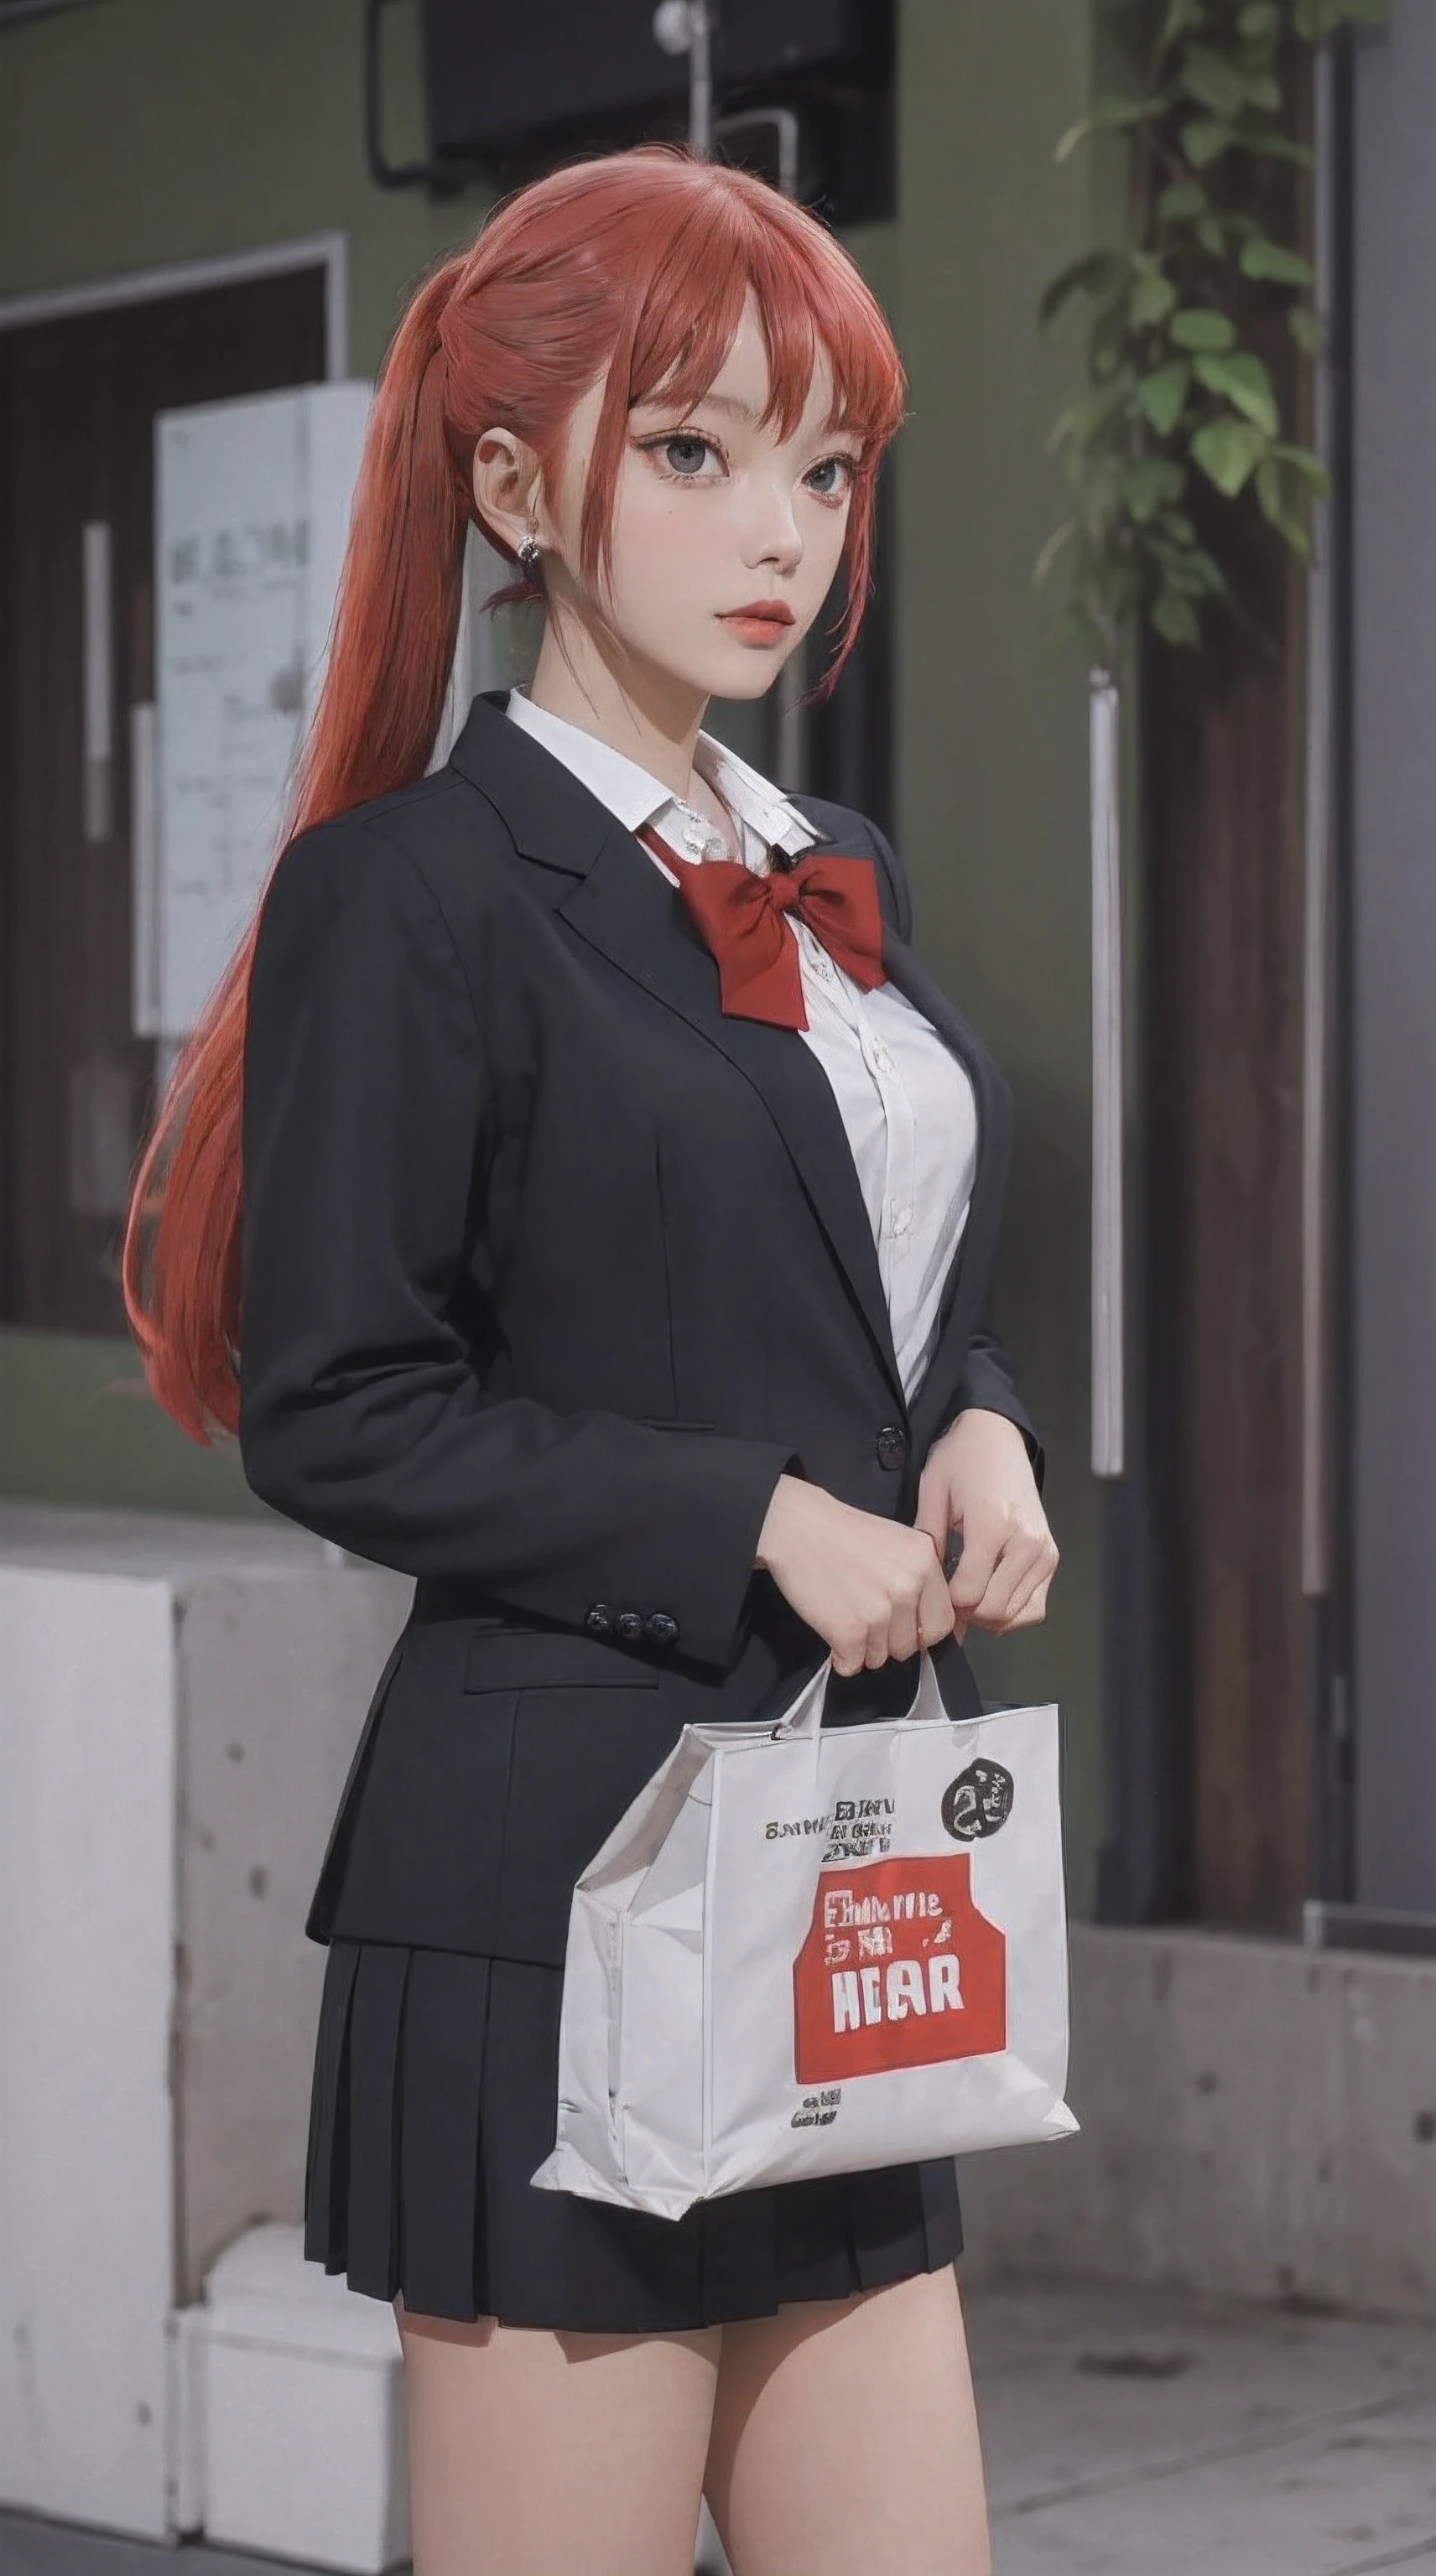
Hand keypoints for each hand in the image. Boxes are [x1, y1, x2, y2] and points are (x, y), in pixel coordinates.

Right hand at [754, 1475, 956, 1675]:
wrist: (796, 1526)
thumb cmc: (844, 1533)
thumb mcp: (898, 1543)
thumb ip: (918, 1579)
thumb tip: (924, 1626)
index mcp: (926, 1562)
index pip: (942, 1623)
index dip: (920, 1630)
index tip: (900, 1624)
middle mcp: (909, 1587)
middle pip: (911, 1645)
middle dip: (889, 1642)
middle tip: (865, 1620)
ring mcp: (880, 1611)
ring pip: (881, 1658)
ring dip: (863, 1649)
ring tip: (845, 1618)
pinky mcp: (849, 1631)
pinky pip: (853, 1665)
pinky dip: (840, 1657)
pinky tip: (831, 1631)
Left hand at [915, 1409, 1057, 1645]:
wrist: (997, 1438)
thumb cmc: (957, 1462)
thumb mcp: (931, 1496)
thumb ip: (930, 1549)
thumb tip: (928, 1599)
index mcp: (993, 1524)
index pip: (969, 1594)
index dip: (944, 1603)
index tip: (930, 1591)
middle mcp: (1026, 1542)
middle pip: (993, 1610)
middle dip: (964, 1613)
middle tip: (945, 1596)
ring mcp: (1044, 1552)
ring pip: (1014, 1615)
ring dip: (986, 1616)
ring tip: (966, 1593)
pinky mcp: (1052, 1557)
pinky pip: (1035, 1609)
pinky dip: (1010, 1612)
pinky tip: (989, 1595)